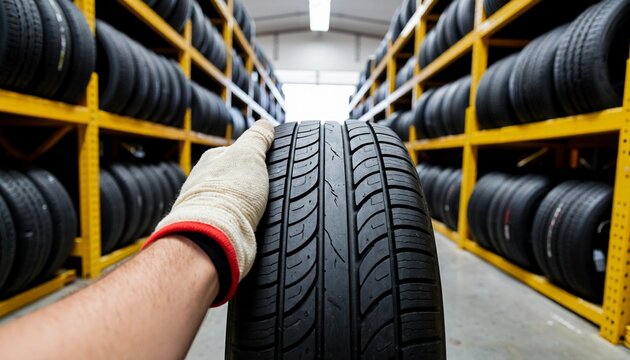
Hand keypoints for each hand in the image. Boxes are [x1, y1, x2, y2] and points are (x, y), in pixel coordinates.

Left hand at [144, 120, 274, 305]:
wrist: (213, 236)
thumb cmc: (230, 193)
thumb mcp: (250, 153)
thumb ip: (258, 137)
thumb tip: (265, 124)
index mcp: (211, 160)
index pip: (237, 153)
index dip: (257, 160)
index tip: (269, 168)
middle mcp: (202, 182)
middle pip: (234, 179)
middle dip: (250, 186)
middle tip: (267, 192)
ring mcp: (204, 207)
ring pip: (231, 202)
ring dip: (245, 207)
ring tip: (261, 213)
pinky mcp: (209, 231)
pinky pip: (230, 223)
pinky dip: (241, 224)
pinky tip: (251, 228)